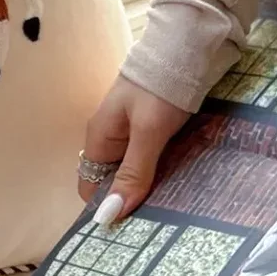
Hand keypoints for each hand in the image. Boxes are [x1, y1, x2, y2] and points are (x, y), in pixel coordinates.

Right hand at [79, 74, 191, 218]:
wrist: (186, 46)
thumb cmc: (162, 87)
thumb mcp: (148, 133)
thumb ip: (132, 172)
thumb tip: (108, 216)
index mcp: (99, 139)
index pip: (91, 188)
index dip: (106, 208)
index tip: (130, 229)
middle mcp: (110, 139)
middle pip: (113, 182)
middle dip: (131, 200)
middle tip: (159, 222)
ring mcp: (130, 133)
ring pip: (134, 171)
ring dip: (150, 186)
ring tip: (174, 205)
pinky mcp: (151, 128)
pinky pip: (151, 159)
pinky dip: (162, 170)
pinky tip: (181, 180)